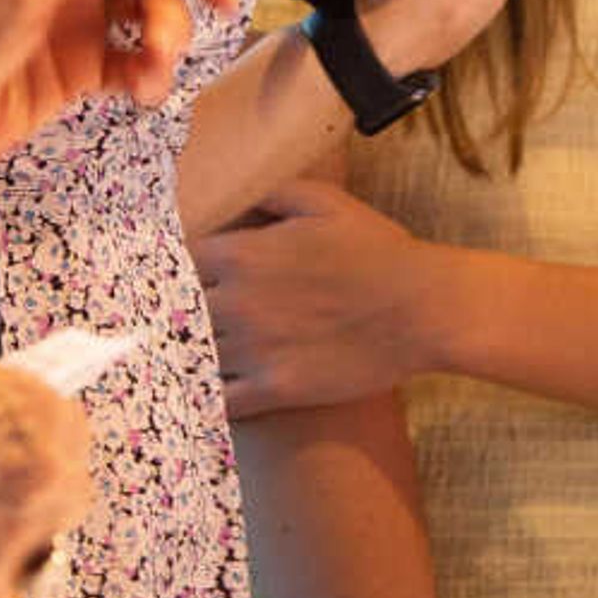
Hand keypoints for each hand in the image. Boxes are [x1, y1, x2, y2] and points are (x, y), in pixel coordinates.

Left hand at [198, 182, 443, 416]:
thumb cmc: (378, 251)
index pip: (176, 262)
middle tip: (177, 320)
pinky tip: (207, 395)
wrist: (422, 308)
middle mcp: (237, 302)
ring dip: (189, 356)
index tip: (179, 277)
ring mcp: (254, 349)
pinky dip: (210, 398)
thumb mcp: (325, 202)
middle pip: (177, 312)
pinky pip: (222, 401)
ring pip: (193, 357)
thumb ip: (270, 195)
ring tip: (183, 358)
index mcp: (241, 254)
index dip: (175, 270)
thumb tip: (235, 199)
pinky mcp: (276, 389)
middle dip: (179, 314)